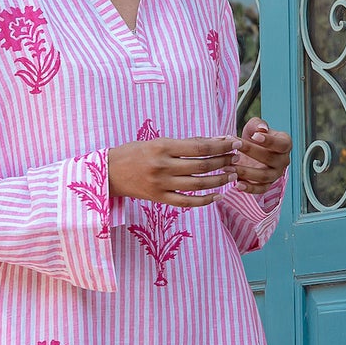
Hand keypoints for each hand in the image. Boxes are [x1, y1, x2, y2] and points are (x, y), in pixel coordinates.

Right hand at [107, 137, 237, 208]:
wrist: (109, 173)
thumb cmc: (134, 153)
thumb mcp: (156, 142)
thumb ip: (183, 143)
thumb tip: (212, 142)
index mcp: (162, 147)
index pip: (199, 147)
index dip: (220, 145)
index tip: (234, 143)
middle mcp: (163, 166)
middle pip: (202, 166)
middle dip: (224, 162)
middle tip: (236, 158)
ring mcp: (161, 184)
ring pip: (198, 184)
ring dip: (219, 180)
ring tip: (232, 175)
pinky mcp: (159, 199)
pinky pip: (187, 202)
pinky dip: (204, 200)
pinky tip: (217, 196)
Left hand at [234, 119, 290, 192]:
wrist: (249, 150)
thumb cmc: (254, 136)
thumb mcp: (254, 127)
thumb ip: (257, 124)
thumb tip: (262, 128)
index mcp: (285, 144)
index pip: (281, 144)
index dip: (269, 140)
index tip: (255, 135)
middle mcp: (283, 160)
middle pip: (270, 159)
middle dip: (251, 152)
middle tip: (235, 147)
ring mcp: (276, 174)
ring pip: (264, 176)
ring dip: (246, 172)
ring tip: (229, 167)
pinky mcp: (267, 185)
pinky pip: (261, 189)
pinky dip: (249, 189)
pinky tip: (237, 184)